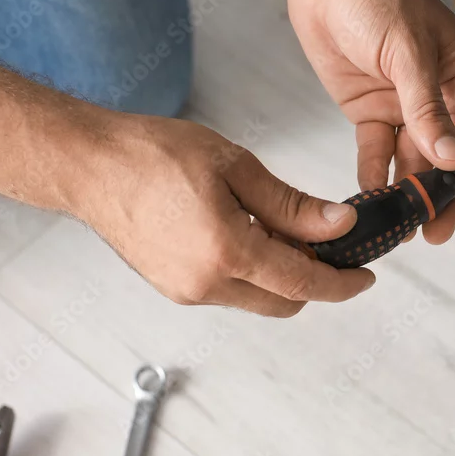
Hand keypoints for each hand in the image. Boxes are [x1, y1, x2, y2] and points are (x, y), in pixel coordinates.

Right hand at [76, 115, 374, 316]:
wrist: (89, 165)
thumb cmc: (153, 154)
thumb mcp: (236, 168)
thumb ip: (292, 205)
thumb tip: (339, 225)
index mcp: (226, 252)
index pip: (303, 283)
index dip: (342, 284)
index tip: (365, 277)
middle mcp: (206, 284)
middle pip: (284, 301)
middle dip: (313, 278)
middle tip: (323, 239)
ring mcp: (187, 291)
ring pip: (257, 297)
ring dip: (279, 273)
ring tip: (277, 225)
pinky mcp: (173, 288)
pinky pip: (229, 291)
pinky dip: (251, 271)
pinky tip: (245, 232)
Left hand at [286, 0, 454, 243]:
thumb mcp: (411, 55)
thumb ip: (428, 110)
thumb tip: (451, 158)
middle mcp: (439, 99)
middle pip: (451, 160)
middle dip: (446, 197)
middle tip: (438, 231)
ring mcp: (404, 108)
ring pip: (413, 162)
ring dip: (410, 194)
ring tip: (405, 227)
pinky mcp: (370, 112)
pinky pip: (376, 152)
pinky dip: (374, 176)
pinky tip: (373, 199)